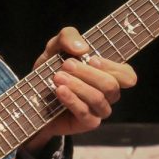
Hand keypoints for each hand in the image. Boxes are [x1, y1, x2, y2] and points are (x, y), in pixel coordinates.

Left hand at [23, 26, 137, 151]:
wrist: (32, 95)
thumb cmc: (50, 69)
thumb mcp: (55, 46)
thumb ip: (68, 37)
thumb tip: (83, 48)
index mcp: (107, 74)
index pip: (127, 76)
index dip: (114, 68)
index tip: (92, 59)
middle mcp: (108, 93)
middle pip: (111, 86)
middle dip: (88, 74)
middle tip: (66, 65)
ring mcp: (99, 109)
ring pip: (98, 99)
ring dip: (78, 86)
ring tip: (57, 77)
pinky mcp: (87, 122)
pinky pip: (85, 113)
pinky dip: (72, 100)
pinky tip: (60, 91)